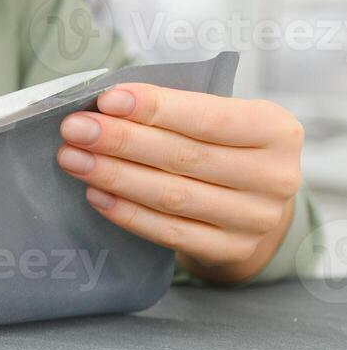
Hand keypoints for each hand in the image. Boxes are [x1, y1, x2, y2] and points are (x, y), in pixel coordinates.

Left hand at [55, 84, 303, 283]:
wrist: (251, 205)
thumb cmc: (224, 148)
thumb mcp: (219, 120)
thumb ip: (176, 110)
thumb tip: (106, 106)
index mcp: (276, 130)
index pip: (209, 117)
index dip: (155, 108)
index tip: (106, 100)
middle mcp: (274, 176)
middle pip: (184, 157)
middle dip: (122, 141)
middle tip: (75, 130)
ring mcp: (255, 219)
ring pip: (172, 196)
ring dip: (114, 176)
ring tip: (73, 159)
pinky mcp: (231, 249)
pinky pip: (169, 232)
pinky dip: (127, 213)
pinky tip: (95, 194)